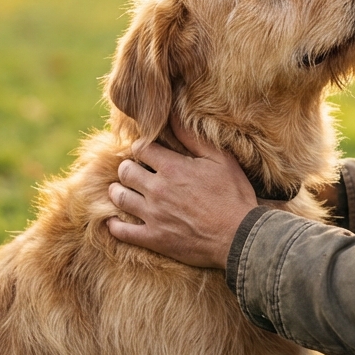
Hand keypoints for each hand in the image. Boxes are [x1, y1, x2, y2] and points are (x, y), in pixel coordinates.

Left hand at [106, 120, 256, 268]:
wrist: (240, 236)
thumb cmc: (234, 195)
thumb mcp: (220, 159)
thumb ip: (193, 137)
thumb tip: (173, 116)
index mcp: (172, 168)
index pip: (141, 149)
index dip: (142, 148)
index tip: (147, 153)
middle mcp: (157, 189)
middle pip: (125, 171)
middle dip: (128, 168)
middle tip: (135, 171)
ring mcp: (153, 215)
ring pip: (119, 197)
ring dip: (118, 191)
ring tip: (122, 190)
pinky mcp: (154, 238)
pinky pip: (122, 231)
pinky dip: (114, 225)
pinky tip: (114, 221)